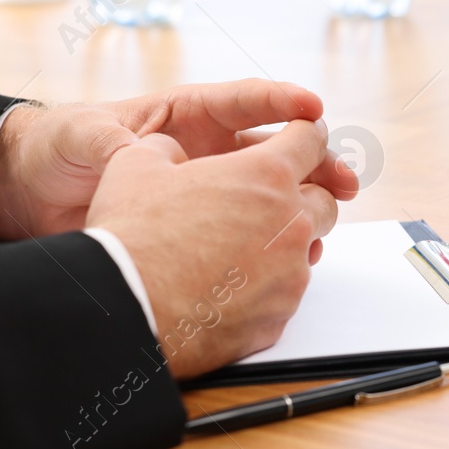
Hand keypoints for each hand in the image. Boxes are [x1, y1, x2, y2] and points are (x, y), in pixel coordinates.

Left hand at [0, 79, 324, 241]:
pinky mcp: (196, 224)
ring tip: (333, 214)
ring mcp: (205, 187)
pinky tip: (294, 250)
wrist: (27, 194)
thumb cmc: (57, 149)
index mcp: (185, 115)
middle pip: (273, 150)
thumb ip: (114, 143)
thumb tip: (137, 150)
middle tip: (344, 178)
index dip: (283, 103)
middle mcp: (204, 148)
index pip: (245, 102)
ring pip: (269, 191)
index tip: (314, 110)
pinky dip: (273, 237)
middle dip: (314, 160)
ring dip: (303, 200)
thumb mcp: (84, 137)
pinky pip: (244, 227)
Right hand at [86, 118, 359, 379]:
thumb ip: (166, 147)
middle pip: (324, 199)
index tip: (299, 137)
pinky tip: (232, 285)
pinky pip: (286, 291)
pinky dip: (268, 284)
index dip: (304, 132)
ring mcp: (290, 273)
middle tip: (271, 198)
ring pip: (308, 248)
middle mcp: (291, 222)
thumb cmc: (131, 235)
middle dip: (306, 193)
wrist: (124, 311)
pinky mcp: (279, 316)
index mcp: (267, 175)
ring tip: (246, 244)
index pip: (312, 140)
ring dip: (287, 241)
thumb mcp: (136, 165)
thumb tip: (168, 148)